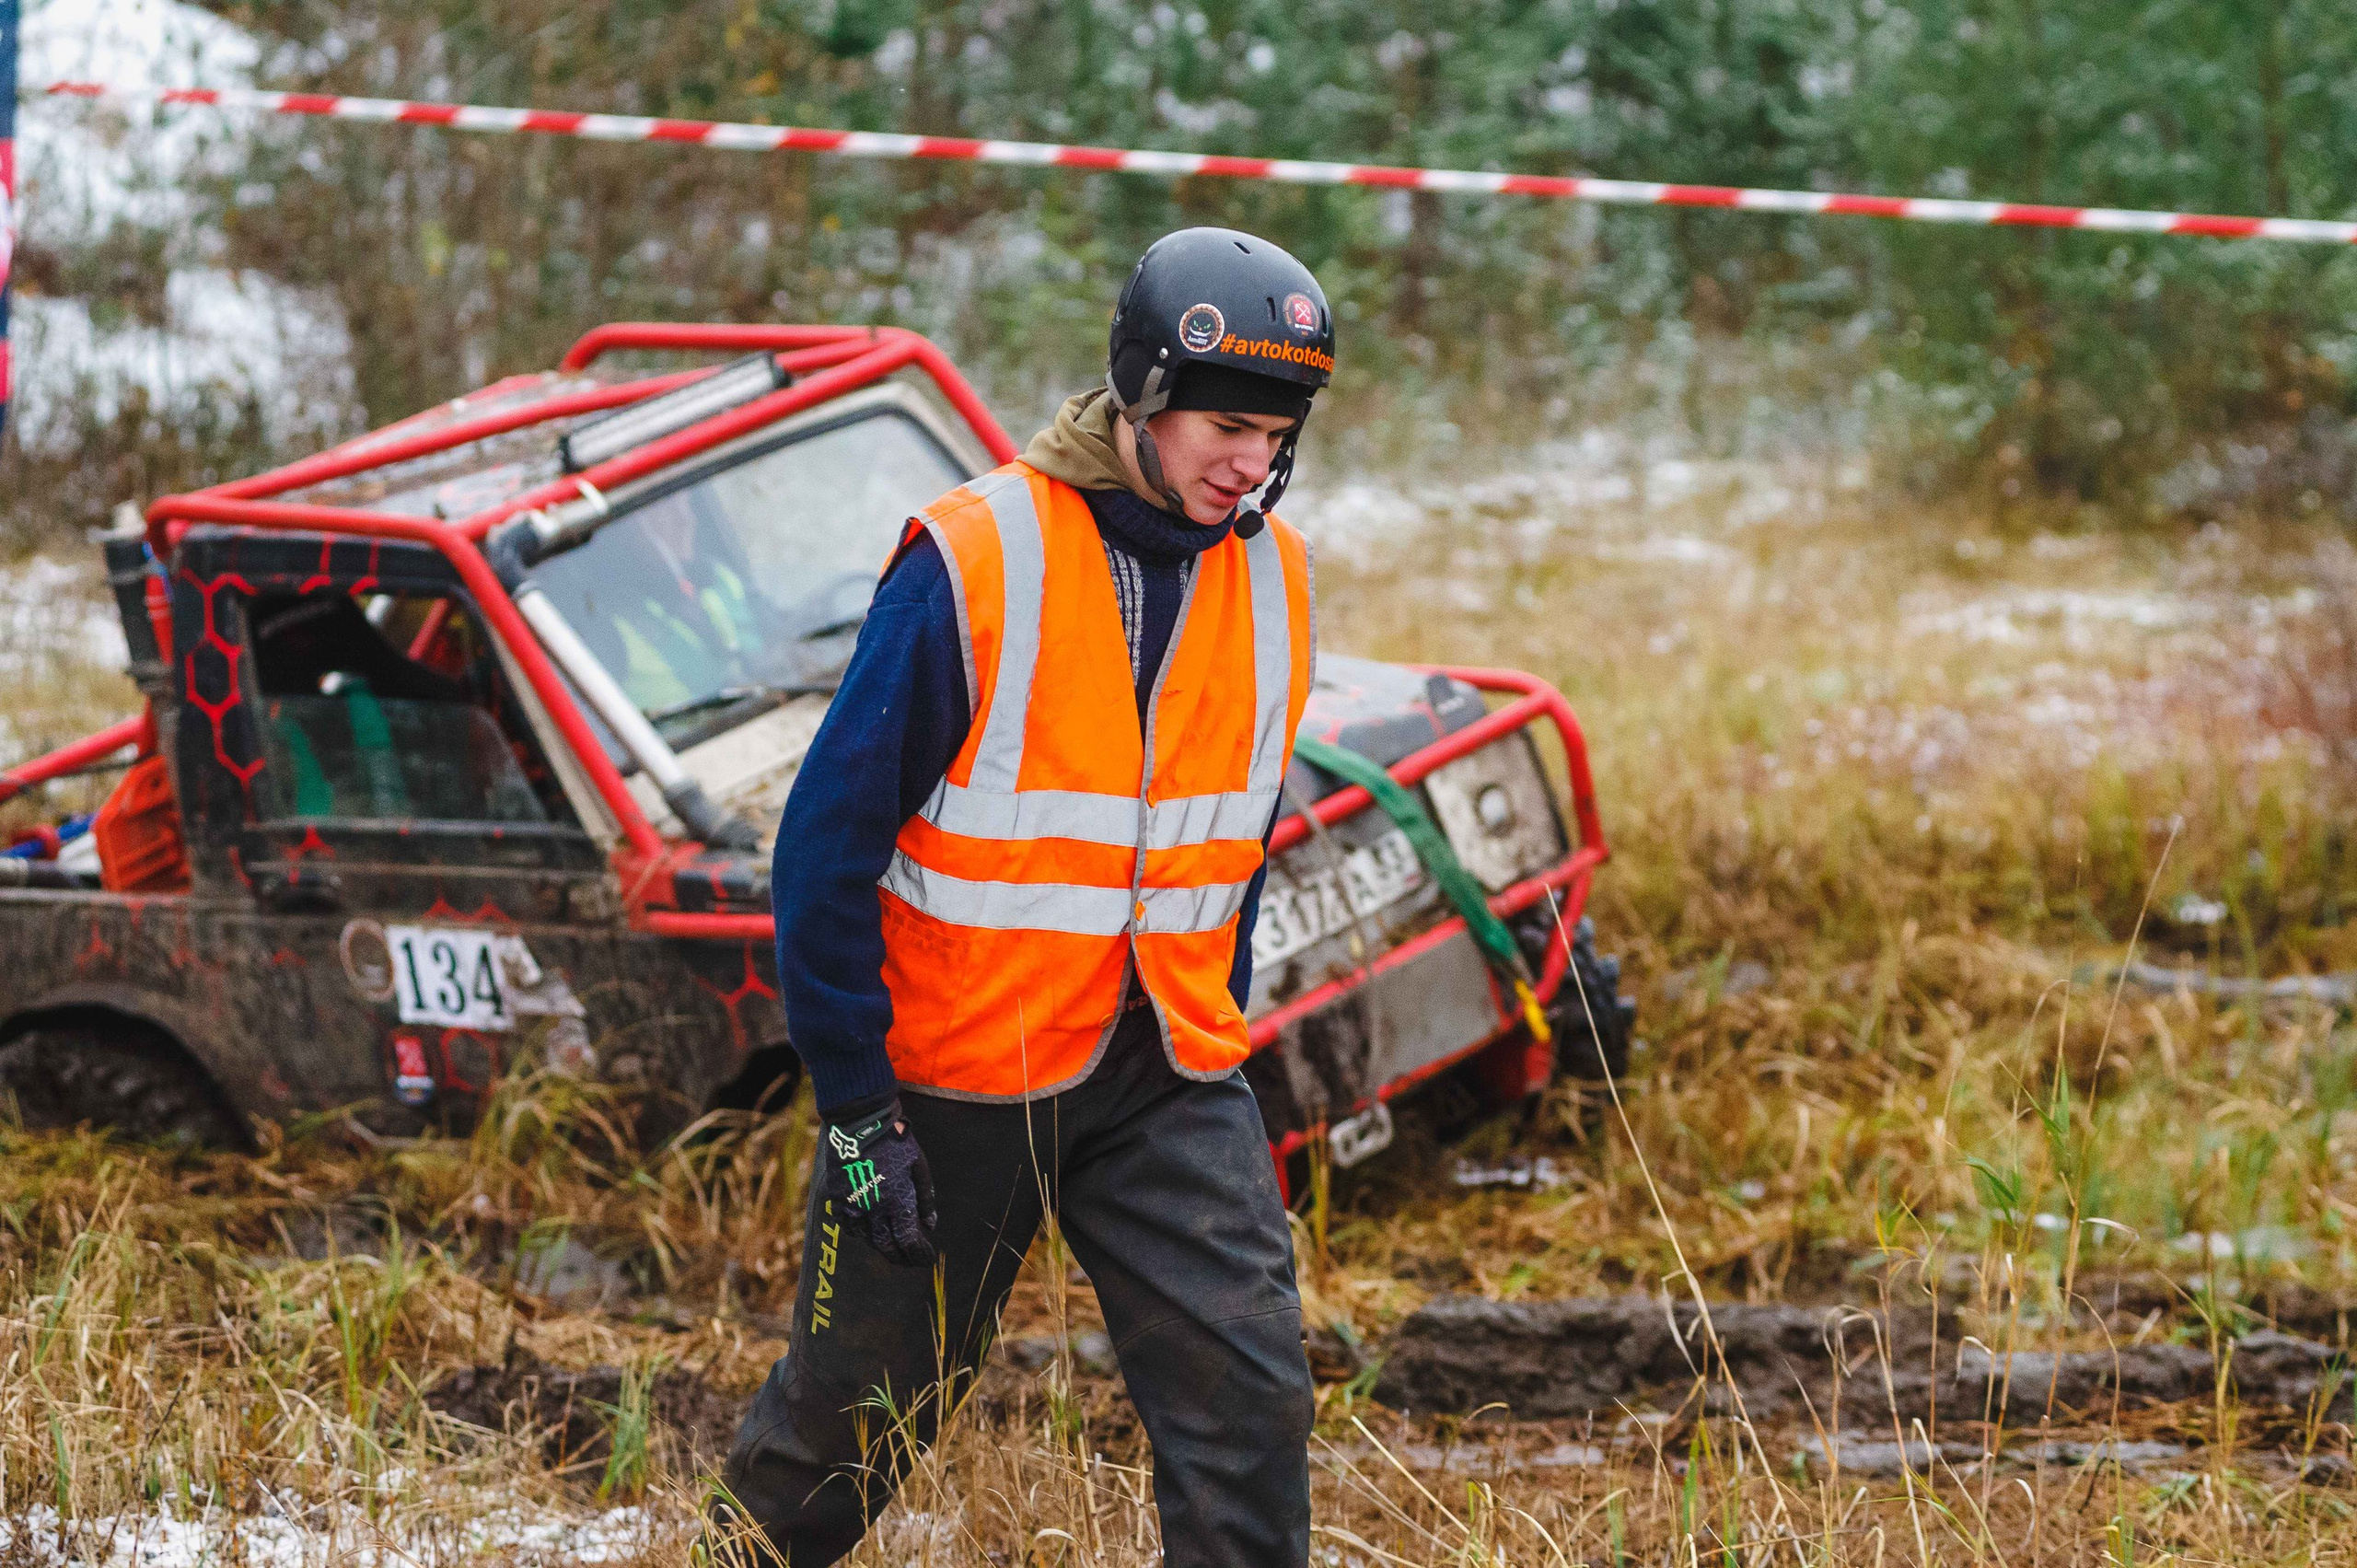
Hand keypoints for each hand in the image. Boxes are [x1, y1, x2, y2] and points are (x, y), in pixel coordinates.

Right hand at [821, 1094, 938, 1267]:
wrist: (861, 1123)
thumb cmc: (896, 1142)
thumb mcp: (918, 1166)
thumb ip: (925, 1198)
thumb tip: (931, 1225)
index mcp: (898, 1202)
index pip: (909, 1241)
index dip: (918, 1255)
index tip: (927, 1259)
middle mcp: (875, 1210)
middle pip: (887, 1246)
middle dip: (901, 1258)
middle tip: (910, 1262)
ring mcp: (854, 1205)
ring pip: (867, 1238)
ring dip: (881, 1246)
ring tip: (891, 1248)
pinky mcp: (838, 1198)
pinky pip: (847, 1225)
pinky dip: (858, 1232)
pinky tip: (866, 1232)